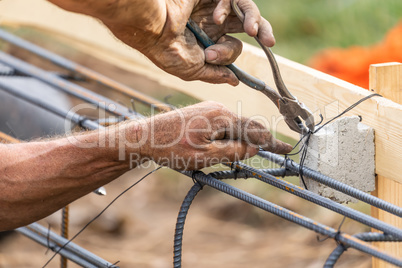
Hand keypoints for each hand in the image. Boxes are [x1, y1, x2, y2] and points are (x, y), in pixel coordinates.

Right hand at [101, 0, 274, 85]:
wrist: (154, 30)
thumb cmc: (169, 52)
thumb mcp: (194, 70)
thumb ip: (216, 74)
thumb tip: (235, 82)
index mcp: (208, 42)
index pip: (233, 47)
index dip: (231, 55)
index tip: (226, 63)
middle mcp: (213, 24)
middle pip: (246, 24)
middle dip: (261, 31)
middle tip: (270, 42)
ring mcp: (212, 6)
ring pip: (245, 9)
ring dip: (253, 21)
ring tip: (252, 31)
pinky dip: (230, 9)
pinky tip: (217, 18)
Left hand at [130, 101, 290, 169]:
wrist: (144, 137)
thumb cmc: (170, 148)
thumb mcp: (204, 157)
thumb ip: (232, 152)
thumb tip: (254, 149)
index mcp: (221, 117)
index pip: (254, 130)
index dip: (271, 142)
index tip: (287, 148)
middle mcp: (218, 108)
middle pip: (246, 126)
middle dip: (258, 141)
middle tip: (274, 152)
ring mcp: (209, 109)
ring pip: (234, 126)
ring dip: (241, 141)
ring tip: (244, 155)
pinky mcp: (202, 113)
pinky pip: (223, 125)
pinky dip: (230, 136)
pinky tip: (226, 147)